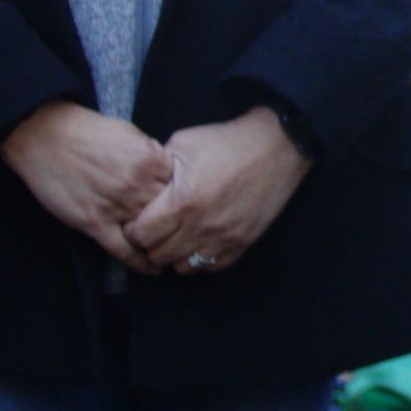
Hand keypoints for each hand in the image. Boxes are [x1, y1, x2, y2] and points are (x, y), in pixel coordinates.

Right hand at [0, 101, 175, 271]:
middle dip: (179, 222)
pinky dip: (140, 263)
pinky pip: (124, 251)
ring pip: (151, 233)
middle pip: (171, 212)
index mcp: (151, 160)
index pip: (183, 186)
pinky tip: (153, 269)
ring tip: (175, 253)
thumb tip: (170, 173)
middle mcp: (138, 185)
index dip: (188, 197)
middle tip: (189, 233)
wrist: (45, 137)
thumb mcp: (131, 134)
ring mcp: (117, 206)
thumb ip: (153, 157)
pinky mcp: (95, 223)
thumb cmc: (87, 132)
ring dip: (163, 243)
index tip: (193, 206)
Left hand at [125, 107, 312, 277]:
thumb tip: (140, 188)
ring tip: (177, 236)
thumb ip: (157, 170)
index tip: (138, 219)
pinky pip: (210, 268)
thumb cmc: (227, 142)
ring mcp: (224, 238)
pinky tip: (200, 240)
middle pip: (158, 255)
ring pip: (183, 268)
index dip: (134, 228)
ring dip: (175, 254)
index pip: (141, 234)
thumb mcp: (183, 144)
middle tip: (156, 228)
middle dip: (151, 243)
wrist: (276, 147)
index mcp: (183, 200)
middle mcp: (202, 225)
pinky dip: (200, 258)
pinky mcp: (242, 244)